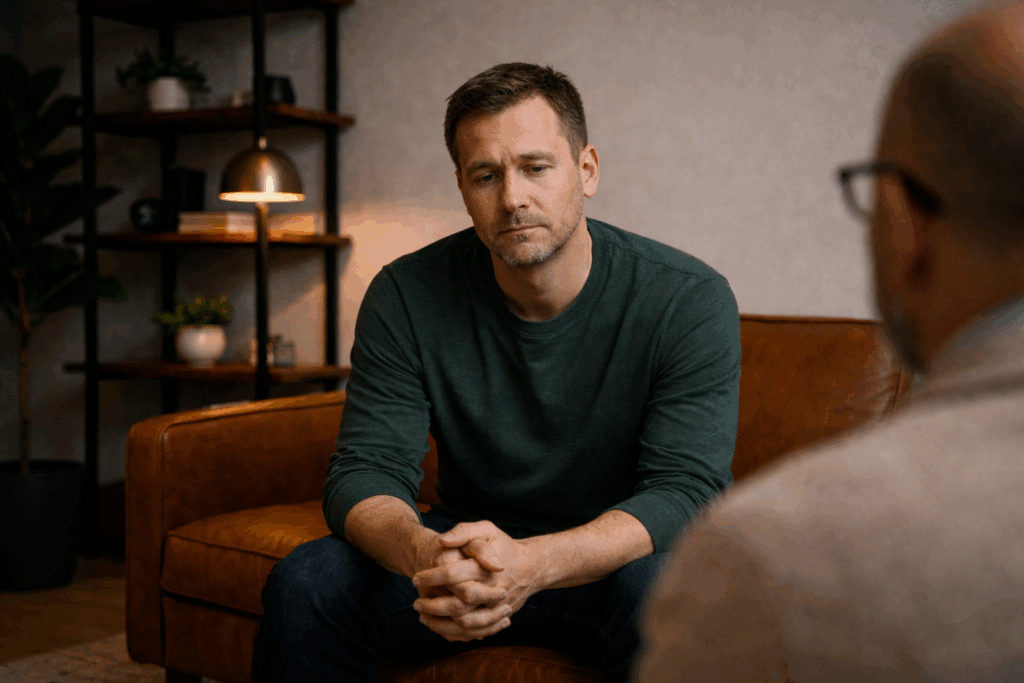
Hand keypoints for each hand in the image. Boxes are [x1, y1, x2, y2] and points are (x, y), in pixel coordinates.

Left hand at [413, 521, 540, 638]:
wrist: (531, 566)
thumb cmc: (503, 546)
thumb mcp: (486, 529)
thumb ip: (464, 532)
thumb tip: (443, 541)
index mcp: (485, 568)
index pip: (453, 575)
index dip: (431, 577)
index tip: (415, 578)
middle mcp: (492, 590)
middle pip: (458, 606)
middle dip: (433, 606)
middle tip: (416, 603)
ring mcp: (497, 608)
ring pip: (465, 625)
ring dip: (440, 624)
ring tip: (423, 617)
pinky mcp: (498, 619)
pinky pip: (475, 633)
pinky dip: (456, 633)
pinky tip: (441, 626)